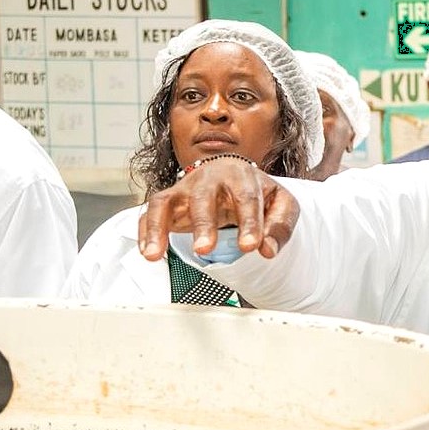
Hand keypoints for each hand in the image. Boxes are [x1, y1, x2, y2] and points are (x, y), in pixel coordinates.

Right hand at [137, 158, 299, 260]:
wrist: (236, 177)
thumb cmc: (259, 193)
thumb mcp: (282, 205)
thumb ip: (279, 227)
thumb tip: (268, 250)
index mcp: (241, 175)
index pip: (246, 198)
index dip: (249, 223)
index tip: (250, 247)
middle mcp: (209, 177)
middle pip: (203, 198)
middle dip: (203, 224)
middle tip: (204, 249)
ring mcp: (185, 187)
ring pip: (166, 202)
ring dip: (159, 227)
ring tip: (155, 254)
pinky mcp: (169, 200)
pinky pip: (151, 213)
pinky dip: (146, 231)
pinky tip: (148, 253)